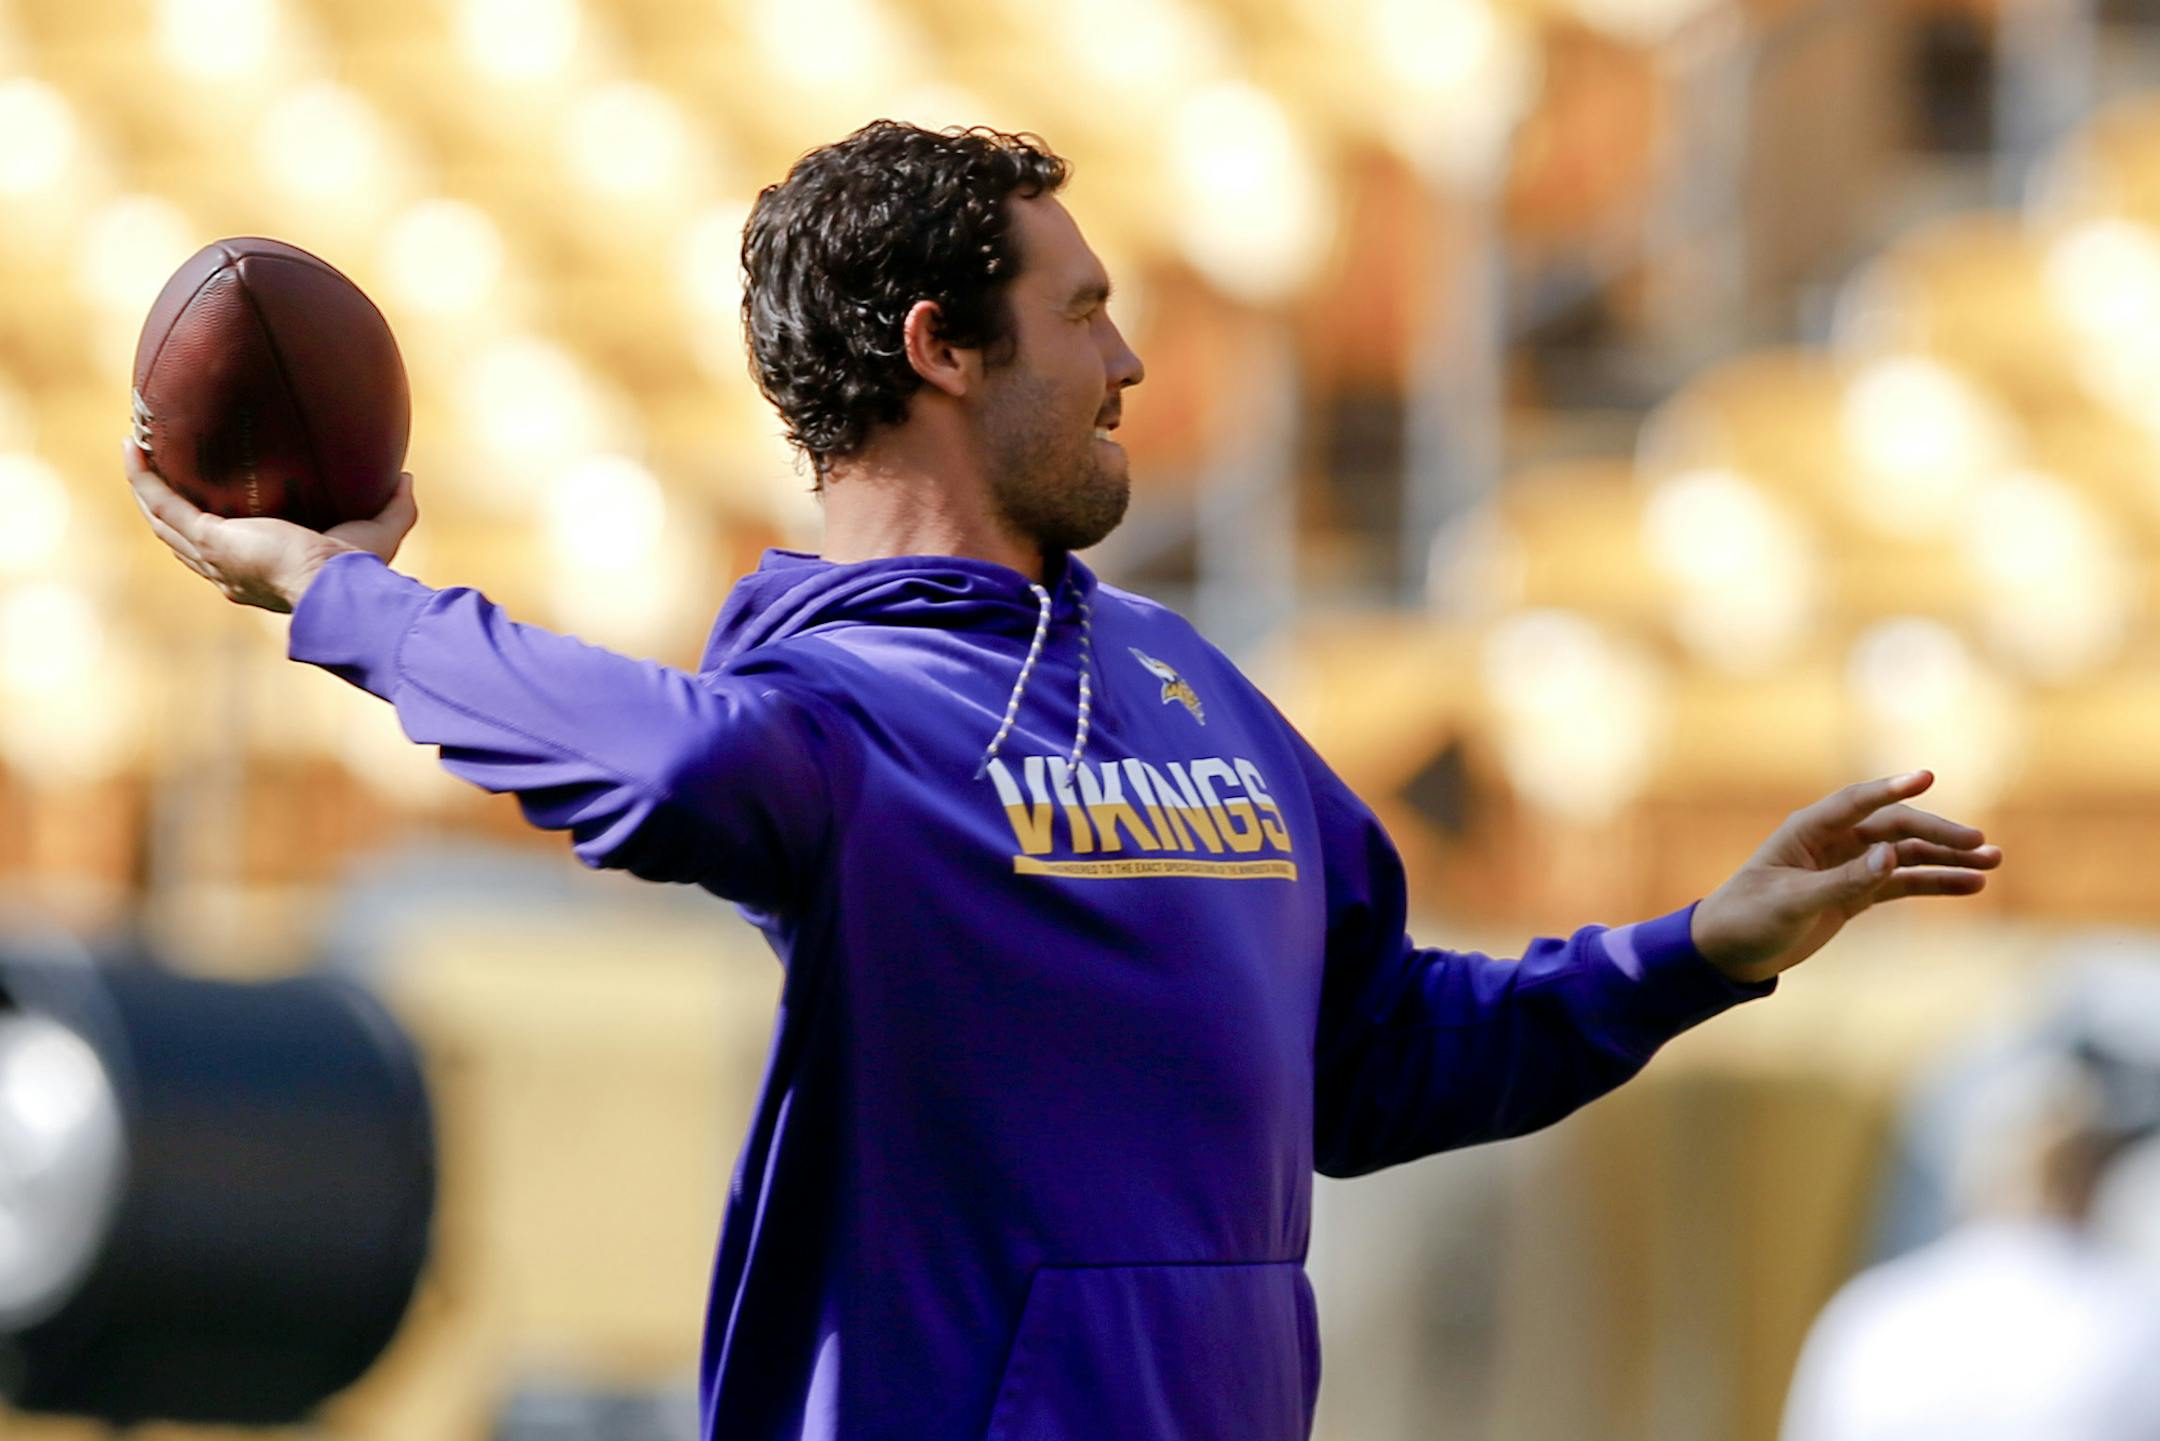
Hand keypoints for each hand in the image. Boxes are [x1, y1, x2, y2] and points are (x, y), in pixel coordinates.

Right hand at [125, 439, 416, 612]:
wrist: (337, 591)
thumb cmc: (359, 573)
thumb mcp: (380, 532)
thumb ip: (395, 506)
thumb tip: (405, 476)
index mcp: (258, 574)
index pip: (225, 554)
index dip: (209, 528)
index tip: (207, 501)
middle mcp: (227, 571)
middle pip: (182, 537)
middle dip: (166, 503)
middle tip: (158, 467)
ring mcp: (213, 558)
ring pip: (163, 520)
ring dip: (146, 485)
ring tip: (135, 449)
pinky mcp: (209, 540)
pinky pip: (163, 504)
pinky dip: (145, 478)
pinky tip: (135, 448)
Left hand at [1691, 771, 2001, 984]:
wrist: (1729, 952)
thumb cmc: (1748, 919)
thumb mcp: (1792, 904)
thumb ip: (1842, 882)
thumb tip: (1891, 857)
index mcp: (1807, 830)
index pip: (1856, 802)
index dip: (1891, 789)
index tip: (1927, 776)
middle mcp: (1831, 841)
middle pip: (1894, 828)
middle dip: (1938, 834)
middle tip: (1981, 843)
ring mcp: (1846, 866)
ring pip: (1905, 854)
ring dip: (1946, 858)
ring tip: (1992, 863)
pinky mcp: (1855, 893)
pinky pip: (1902, 882)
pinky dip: (1934, 882)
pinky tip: (1970, 884)